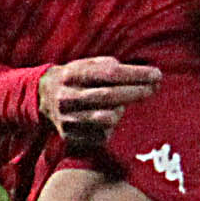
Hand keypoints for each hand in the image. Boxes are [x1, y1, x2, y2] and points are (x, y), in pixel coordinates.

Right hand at [36, 57, 161, 145]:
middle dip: (137, 92)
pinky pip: (102, 135)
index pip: (109, 73)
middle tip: (154, 88)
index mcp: (73, 74)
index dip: (136, 75)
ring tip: (121, 104)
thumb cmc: (77, 78)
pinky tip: (107, 117)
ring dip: (121, 110)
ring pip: (108, 118)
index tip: (157, 75)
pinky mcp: (70, 136)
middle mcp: (68, 97)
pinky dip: (111, 126)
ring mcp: (68, 119)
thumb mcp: (87, 64)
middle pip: (110, 96)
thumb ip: (112, 67)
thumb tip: (148, 76)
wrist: (43, 98)